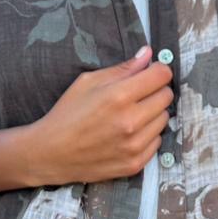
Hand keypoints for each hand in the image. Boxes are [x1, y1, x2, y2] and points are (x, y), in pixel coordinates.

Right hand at [33, 43, 174, 184]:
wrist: (51, 154)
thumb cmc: (67, 114)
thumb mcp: (88, 82)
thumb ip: (122, 68)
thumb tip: (147, 54)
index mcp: (119, 96)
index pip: (161, 76)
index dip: (157, 71)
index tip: (150, 73)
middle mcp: (131, 121)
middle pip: (167, 96)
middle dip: (155, 91)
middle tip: (138, 94)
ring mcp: (134, 145)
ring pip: (164, 119)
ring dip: (152, 114)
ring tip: (130, 115)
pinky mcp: (135, 164)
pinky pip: (157, 142)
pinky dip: (147, 135)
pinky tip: (128, 133)